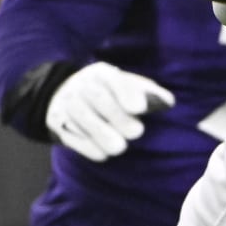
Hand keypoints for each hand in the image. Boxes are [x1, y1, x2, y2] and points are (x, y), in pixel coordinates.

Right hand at [46, 62, 175, 161]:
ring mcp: (67, 104)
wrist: (68, 96)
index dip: (127, 94)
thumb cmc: (112, 94)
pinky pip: (71, 136)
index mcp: (102, 74)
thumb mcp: (130, 86)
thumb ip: (151, 93)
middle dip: (117, 117)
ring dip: (101, 134)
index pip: (114, 80)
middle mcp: (82, 86)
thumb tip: (167, 102)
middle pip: (97, 97)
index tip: (140, 109)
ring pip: (80, 118)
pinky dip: (87, 146)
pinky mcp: (58, 124)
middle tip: (137, 132)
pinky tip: (103, 152)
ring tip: (119, 147)